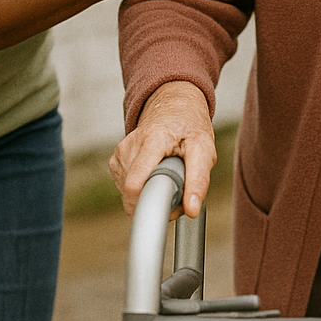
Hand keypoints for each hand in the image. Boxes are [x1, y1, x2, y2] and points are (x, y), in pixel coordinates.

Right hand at [110, 80, 217, 218]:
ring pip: (128, 192)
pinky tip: (153, 175)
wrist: (174, 109)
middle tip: (175, 192)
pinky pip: (125, 187)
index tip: (167, 211)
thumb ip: (199, 180)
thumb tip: (191, 210)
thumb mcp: (204, 150)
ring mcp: (120, 153)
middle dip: (153, 200)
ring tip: (166, 178)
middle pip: (132, 192)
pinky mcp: (116, 160)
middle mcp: (131, 145)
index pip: (134, 184)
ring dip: (148, 194)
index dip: (147, 205)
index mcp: (152, 140)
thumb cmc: (190, 128)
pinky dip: (141, 188)